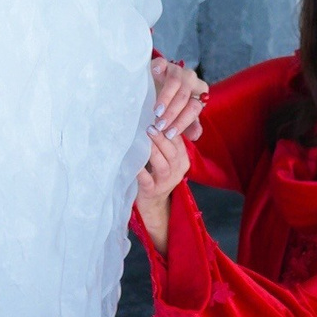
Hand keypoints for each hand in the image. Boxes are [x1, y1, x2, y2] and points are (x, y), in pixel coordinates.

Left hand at [133, 119, 191, 252]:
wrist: (153, 203)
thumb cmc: (156, 173)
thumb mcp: (166, 157)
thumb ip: (165, 140)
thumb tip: (156, 114)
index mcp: (182, 159)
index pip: (178, 140)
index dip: (170, 128)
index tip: (159, 115)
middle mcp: (177, 171)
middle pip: (173, 152)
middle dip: (162, 138)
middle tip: (151, 126)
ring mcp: (165, 183)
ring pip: (163, 165)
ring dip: (154, 151)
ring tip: (144, 139)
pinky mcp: (152, 192)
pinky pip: (147, 181)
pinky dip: (141, 171)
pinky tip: (134, 162)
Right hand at [149, 51, 208, 142]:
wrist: (156, 86)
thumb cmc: (172, 105)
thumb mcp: (181, 116)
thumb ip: (189, 126)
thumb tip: (195, 136)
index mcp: (200, 94)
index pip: (194, 109)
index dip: (182, 122)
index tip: (169, 133)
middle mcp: (192, 80)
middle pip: (184, 97)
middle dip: (172, 113)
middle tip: (160, 125)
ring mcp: (177, 70)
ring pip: (175, 82)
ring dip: (165, 98)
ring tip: (156, 112)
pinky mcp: (163, 63)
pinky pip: (162, 63)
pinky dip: (158, 68)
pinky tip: (154, 73)